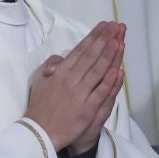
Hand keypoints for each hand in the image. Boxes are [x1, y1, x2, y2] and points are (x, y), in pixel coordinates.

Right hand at [25, 21, 124, 151]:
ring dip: (109, 55)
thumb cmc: (40, 106)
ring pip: (98, 71)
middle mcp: (71, 79)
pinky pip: (100, 92)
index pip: (80, 50)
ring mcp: (80, 93)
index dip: (93, 37)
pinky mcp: (88, 108)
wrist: (40, 131)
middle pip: (91, 56)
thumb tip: (61, 57)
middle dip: (105, 40)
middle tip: (116, 27)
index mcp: (60, 72)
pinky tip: (118, 70)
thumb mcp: (39, 81)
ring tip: (119, 40)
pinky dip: (109, 81)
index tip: (104, 26)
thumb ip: (50, 66)